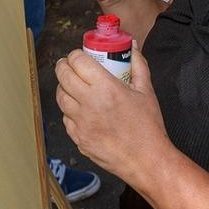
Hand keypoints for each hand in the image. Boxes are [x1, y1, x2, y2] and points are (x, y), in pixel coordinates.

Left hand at [56, 48, 168, 181]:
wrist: (146, 160)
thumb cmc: (148, 127)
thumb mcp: (146, 91)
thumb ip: (138, 65)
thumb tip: (132, 48)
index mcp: (105, 88)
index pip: (78, 62)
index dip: (75, 55)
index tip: (79, 55)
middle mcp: (89, 104)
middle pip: (63, 76)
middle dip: (63, 66)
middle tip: (68, 65)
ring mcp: (81, 123)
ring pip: (60, 98)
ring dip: (63, 88)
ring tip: (72, 85)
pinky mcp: (78, 139)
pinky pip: (66, 119)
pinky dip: (69, 111)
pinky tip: (80, 110)